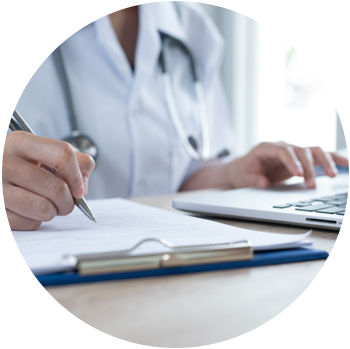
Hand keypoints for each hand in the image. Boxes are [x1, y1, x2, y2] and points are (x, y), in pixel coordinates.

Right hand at [1, 132, 94, 230]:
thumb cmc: (23, 169)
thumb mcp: (47, 156)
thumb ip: (76, 163)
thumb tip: (81, 188)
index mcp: (21, 142)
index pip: (63, 154)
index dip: (77, 176)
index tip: (79, 189)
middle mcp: (3, 161)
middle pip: (56, 187)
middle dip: (68, 202)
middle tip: (65, 203)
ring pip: (43, 209)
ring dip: (52, 212)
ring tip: (46, 206)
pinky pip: (28, 223)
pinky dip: (34, 222)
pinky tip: (26, 212)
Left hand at [224, 141, 349, 188]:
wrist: (243, 168)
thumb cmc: (242, 171)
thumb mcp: (242, 178)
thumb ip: (252, 180)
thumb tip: (264, 182)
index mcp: (266, 148)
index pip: (282, 150)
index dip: (291, 161)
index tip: (298, 173)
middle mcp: (282, 146)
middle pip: (301, 151)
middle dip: (308, 167)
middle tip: (310, 184)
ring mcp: (293, 151)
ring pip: (313, 151)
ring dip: (324, 162)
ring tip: (332, 175)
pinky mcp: (300, 159)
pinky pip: (319, 156)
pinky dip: (333, 159)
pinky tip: (347, 164)